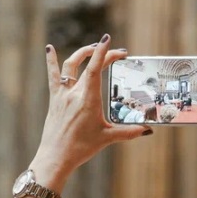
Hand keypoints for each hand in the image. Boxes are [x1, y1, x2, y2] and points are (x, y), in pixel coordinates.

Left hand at [38, 36, 149, 175]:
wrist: (55, 157)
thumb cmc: (80, 148)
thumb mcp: (107, 138)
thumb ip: (128, 132)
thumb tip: (147, 130)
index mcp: (87, 100)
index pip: (95, 69)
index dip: (102, 52)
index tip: (108, 39)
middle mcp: (73, 93)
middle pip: (87, 65)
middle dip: (101, 54)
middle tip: (115, 52)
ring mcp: (62, 95)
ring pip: (69, 66)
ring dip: (81, 53)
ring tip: (92, 48)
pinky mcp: (54, 99)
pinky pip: (53, 76)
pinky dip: (52, 61)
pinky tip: (49, 48)